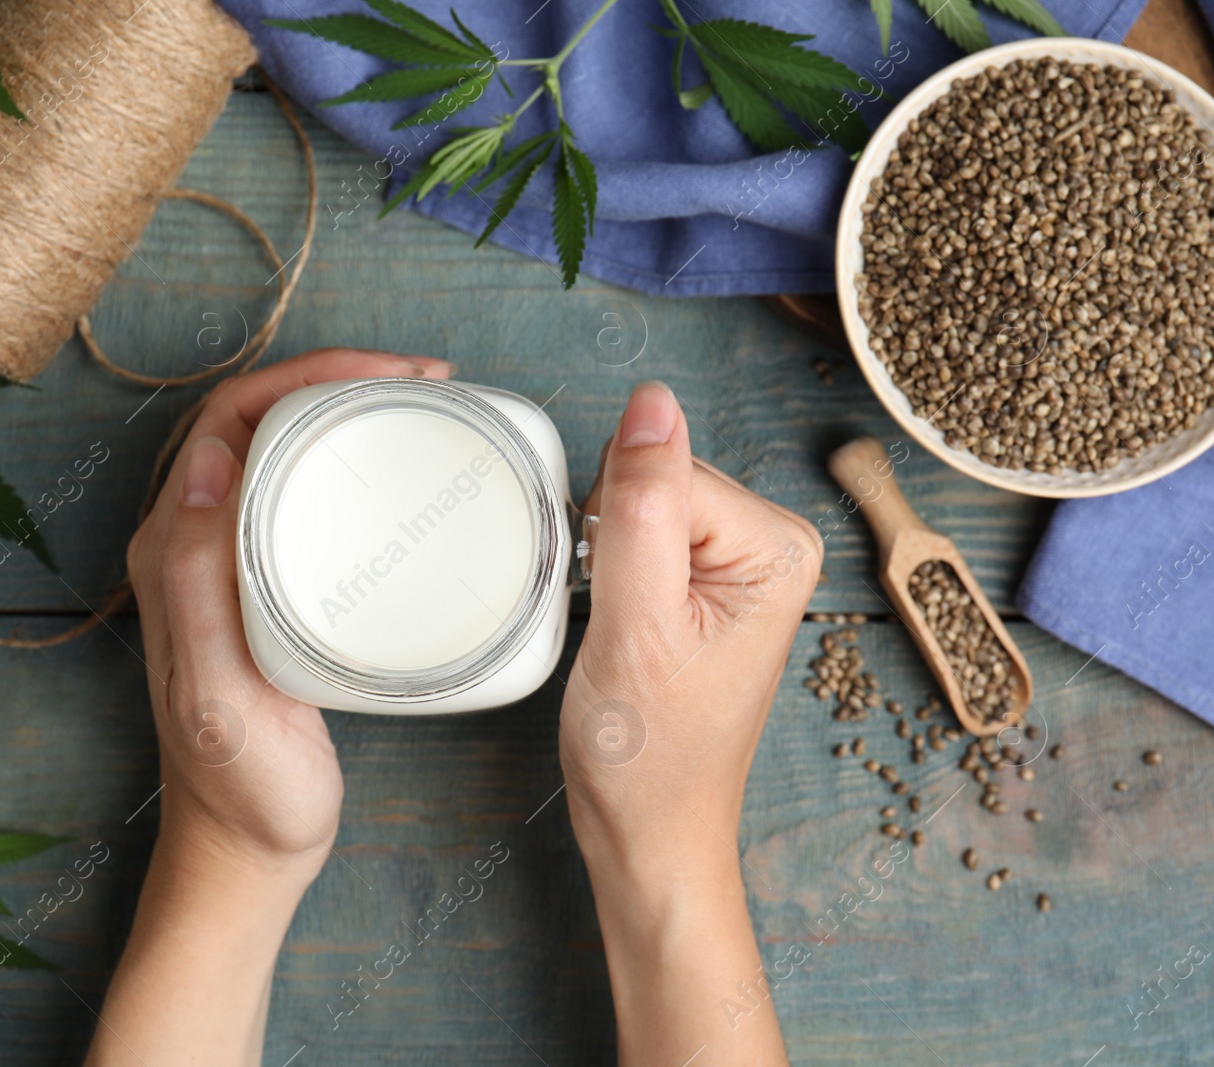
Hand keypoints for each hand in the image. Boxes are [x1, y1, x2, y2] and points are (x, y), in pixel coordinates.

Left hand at [126, 348, 454, 877]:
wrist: (248, 849)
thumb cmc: (239, 789)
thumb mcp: (218, 695)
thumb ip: (197, 585)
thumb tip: (208, 462)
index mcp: (170, 555)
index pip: (228, 421)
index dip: (302, 376)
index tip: (383, 375)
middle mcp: (191, 547)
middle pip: (257, 422)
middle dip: (333, 378)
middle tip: (419, 380)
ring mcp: (229, 567)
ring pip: (279, 453)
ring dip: (342, 411)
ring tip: (418, 405)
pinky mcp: (266, 591)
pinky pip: (299, 498)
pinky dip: (347, 463)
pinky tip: (394, 474)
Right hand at [562, 379, 821, 868]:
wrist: (649, 829)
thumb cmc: (650, 755)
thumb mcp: (636, 625)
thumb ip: (640, 508)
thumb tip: (650, 402)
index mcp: (778, 546)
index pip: (666, 469)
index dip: (614, 527)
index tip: (622, 601)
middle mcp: (772, 544)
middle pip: (655, 476)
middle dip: (612, 539)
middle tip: (623, 623)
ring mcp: (741, 562)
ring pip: (638, 500)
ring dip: (609, 556)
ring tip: (627, 632)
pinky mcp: (709, 580)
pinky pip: (639, 529)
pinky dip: (611, 568)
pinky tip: (626, 622)